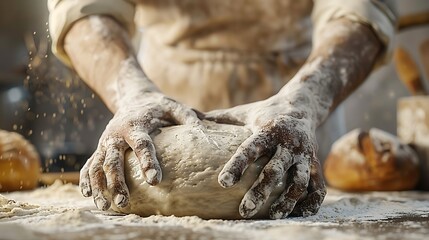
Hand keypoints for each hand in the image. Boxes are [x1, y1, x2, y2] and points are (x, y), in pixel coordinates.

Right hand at [79, 92, 201, 209]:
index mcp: (135, 124)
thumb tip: (202, 131)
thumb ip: (188, 116)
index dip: (148, 162)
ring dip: (100, 186)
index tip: (154, 181)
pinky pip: (89, 164)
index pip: (142, 145)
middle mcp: (116, 134)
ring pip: (97, 165)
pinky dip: (87, 180)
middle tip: (124, 202)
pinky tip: (89, 195)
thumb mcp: (174, 106)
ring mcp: (105, 142)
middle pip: (113, 160)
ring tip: (106, 206)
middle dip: (116, 182)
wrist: (133, 97)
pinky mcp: (100, 148)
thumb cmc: (158, 106)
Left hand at [205, 94, 325, 218]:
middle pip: (275, 170)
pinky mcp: (315, 163)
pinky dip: (311, 202)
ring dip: (287, 200)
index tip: (223, 183)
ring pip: (298, 181)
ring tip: (272, 215)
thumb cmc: (263, 113)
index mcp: (268, 129)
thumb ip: (217, 118)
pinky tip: (299, 213)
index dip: (237, 165)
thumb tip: (187, 118)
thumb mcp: (242, 112)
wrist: (302, 105)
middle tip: (244, 210)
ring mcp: (304, 154)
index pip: (251, 148)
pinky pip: (317, 187)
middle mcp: (288, 142)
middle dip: (260, 191)